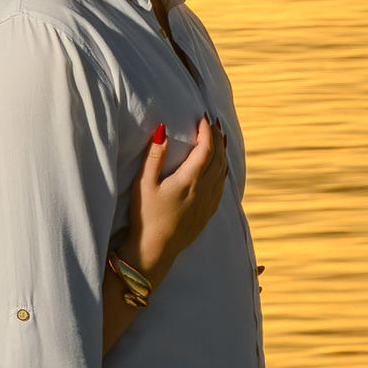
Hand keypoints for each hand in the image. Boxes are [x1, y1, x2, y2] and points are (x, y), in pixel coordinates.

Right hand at [124, 116, 226, 284]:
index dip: (206, 131)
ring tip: (220, 138)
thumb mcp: (144, 184)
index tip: (203, 117)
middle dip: (217, 137)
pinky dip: (223, 170)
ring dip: (222, 152)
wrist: (154, 251)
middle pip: (218, 158)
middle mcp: (204, 191)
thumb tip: (162, 130)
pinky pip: (222, 185)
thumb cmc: (145, 216)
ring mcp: (208, 203)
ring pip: (222, 171)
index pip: (206, 148)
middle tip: (212, 122)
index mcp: (189, 180)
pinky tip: (221, 167)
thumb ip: (154, 156)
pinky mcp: (207, 213)